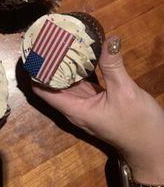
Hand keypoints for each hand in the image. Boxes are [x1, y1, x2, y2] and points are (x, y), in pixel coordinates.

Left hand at [33, 36, 163, 182]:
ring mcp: (85, 103)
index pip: (42, 90)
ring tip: (58, 41)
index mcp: (75, 108)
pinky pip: (81, 82)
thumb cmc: (138, 125)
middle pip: (52, 83)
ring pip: (67, 81)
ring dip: (62, 64)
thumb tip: (109, 39)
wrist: (153, 148)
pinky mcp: (95, 100)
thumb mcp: (125, 93)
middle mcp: (75, 106)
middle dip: (48, 62)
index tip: (34, 50)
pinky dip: (78, 68)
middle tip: (47, 38)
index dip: (35, 71)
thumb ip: (113, 66)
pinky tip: (79, 52)